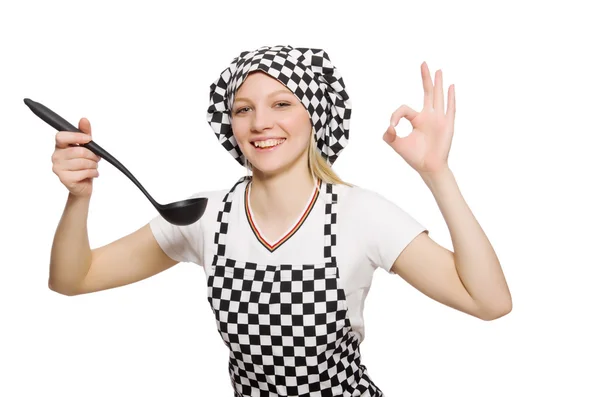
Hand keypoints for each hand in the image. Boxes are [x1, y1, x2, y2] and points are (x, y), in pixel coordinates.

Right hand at [51, 118, 100, 197]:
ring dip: (93, 165)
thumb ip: (85, 133)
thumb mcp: (86, 147)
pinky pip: (84, 172)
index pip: (61, 136)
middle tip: (96, 159)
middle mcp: (56, 156)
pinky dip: (93, 173)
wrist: (83, 186)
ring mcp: (58, 168)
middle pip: (78, 151)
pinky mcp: (64, 179)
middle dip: (92, 155)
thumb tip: (84, 119)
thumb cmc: (84, 165)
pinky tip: (93, 174)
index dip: (76, 137)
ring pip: (82, 162)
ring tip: (93, 167)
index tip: (88, 139)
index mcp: (59, 146)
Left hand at [383, 62, 455, 176]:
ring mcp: (439, 119)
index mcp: (417, 119)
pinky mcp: (447, 124)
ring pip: (438, 97)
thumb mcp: (396, 144)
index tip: (392, 126)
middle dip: (424, 78)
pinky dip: (450, 97)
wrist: (428, 167)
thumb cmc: (414, 156)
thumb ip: (388, 135)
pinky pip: (450, 108)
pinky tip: (450, 86)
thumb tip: (389, 126)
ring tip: (438, 70)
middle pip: (427, 93)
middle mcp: (429, 116)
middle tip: (423, 63)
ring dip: (438, 83)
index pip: (404, 109)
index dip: (396, 115)